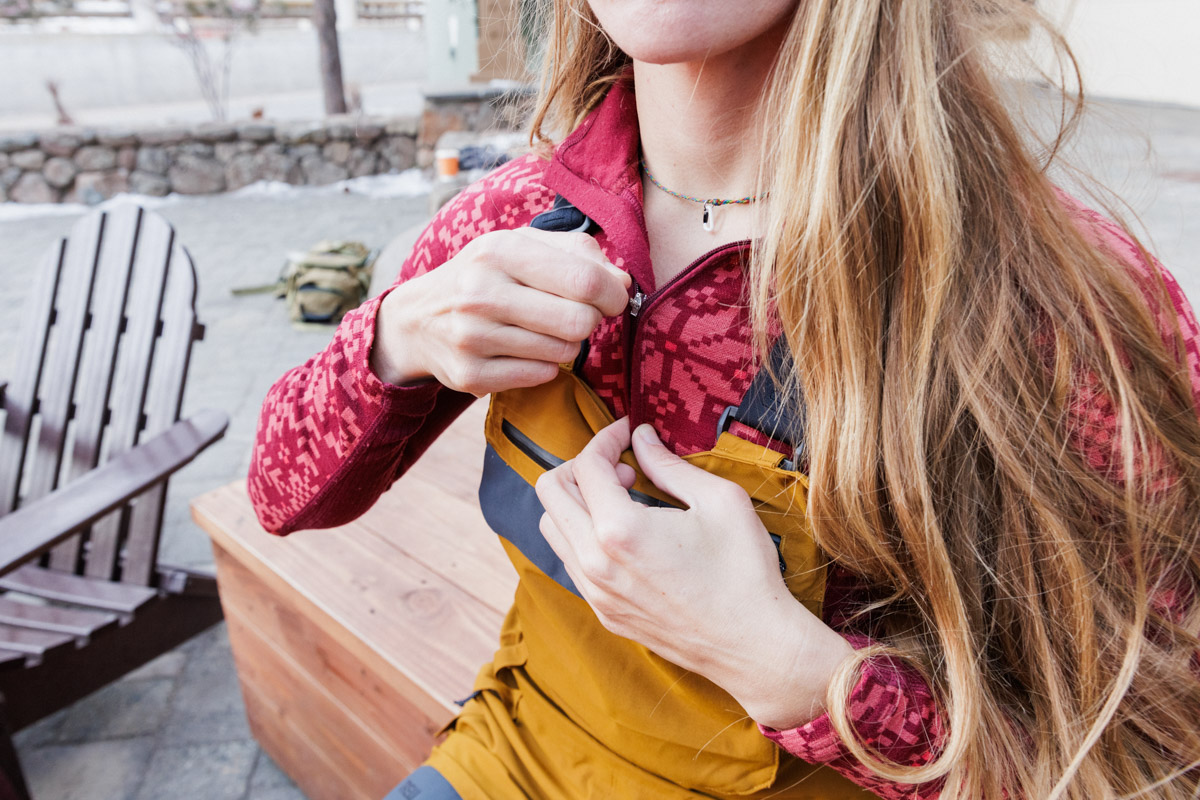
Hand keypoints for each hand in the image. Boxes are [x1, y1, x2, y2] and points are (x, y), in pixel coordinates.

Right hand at [370, 228, 629, 394]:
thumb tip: (623, 282)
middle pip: (579, 322)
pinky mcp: (470, 375)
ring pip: (564, 352)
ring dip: (566, 343)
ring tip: (543, 330)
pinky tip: (524, 350)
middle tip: (578, 315)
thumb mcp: (522, 246)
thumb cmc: (486, 276)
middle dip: (590, 320)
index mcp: (500, 250)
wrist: (418, 318)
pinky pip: (541, 376)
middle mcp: (481, 292)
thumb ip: (578, 254)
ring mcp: (472, 337)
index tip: (612, 298)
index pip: (585, 280)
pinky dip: (544, 365)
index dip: (613, 294)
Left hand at [535, 418, 854, 729]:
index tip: (628, 432)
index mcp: (619, 531)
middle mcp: (595, 564)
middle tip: (623, 466)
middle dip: (581, 467)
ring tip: (625, 500)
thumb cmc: (744, 572)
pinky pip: (572, 562)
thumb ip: (669, 465)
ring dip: (578, 503)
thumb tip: (642, 439)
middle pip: (550, 493)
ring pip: (553, 529)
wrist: (754, 646)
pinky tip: (628, 535)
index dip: (605, 438)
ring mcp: (596, 593)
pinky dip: (585, 536)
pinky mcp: (604, 613)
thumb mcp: (719, 501)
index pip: (586, 466)